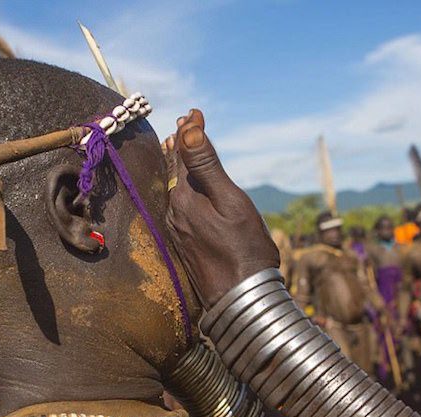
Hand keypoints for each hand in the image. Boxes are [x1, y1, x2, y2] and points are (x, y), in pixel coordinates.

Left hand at [166, 109, 279, 307]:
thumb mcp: (231, 202)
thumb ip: (208, 167)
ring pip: (175, 189)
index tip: (194, 112)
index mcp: (185, 199)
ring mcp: (178, 231)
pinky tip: (187, 190)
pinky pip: (180, 207)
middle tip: (185, 123)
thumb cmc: (245, 250)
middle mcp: (175, 213)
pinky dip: (183, 189)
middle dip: (181, 146)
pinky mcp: (185, 246)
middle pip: (175, 171)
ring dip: (180, 167)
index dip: (188, 131)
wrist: (242, 300)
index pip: (182, 154)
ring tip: (180, 148)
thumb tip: (188, 130)